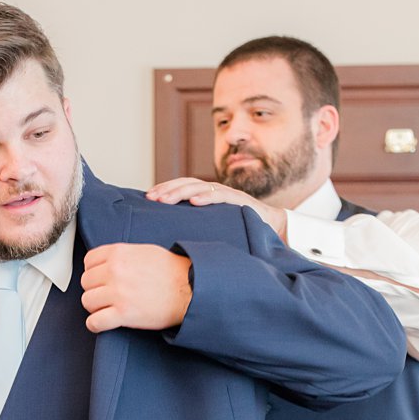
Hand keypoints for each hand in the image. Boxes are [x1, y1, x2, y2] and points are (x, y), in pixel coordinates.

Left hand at [80, 243, 192, 332]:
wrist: (190, 289)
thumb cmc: (171, 271)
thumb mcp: (143, 251)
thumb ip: (121, 255)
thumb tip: (106, 263)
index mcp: (118, 253)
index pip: (88, 261)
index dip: (94, 271)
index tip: (100, 278)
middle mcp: (114, 271)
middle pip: (86, 282)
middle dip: (95, 289)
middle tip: (107, 294)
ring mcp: (117, 293)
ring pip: (87, 302)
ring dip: (95, 307)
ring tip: (108, 308)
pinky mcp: (123, 314)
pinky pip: (94, 322)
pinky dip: (96, 324)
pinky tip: (103, 322)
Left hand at [144, 177, 287, 241]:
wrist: (270, 227)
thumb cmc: (239, 227)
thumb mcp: (213, 225)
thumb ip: (196, 224)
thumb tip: (170, 235)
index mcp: (206, 195)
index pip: (181, 186)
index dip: (165, 188)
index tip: (148, 197)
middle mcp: (215, 191)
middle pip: (186, 184)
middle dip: (167, 190)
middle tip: (151, 198)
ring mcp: (226, 194)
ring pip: (200, 187)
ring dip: (180, 192)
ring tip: (165, 200)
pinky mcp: (239, 201)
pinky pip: (221, 196)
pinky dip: (207, 197)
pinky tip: (195, 202)